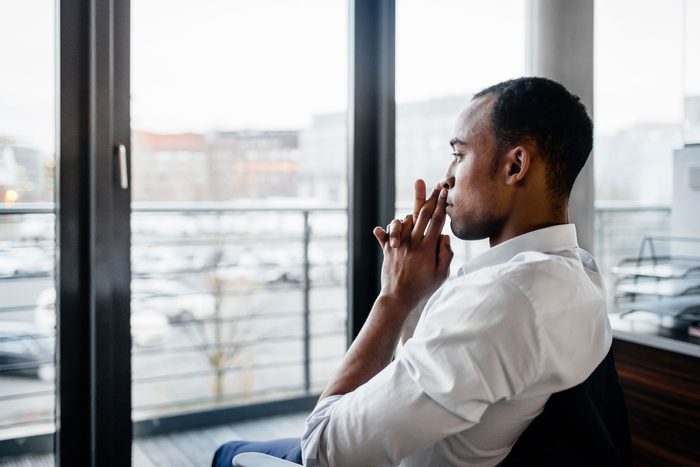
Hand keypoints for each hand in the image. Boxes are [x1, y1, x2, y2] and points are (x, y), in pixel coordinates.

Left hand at [372, 182, 452, 311]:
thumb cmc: (423, 288)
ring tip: (415, 216)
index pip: (437, 220)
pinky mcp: (387, 250)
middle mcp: (413, 242)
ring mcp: (399, 245)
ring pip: (404, 221)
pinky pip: (384, 236)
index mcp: (428, 247)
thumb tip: (444, 235)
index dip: (441, 203)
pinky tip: (378, 230)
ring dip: (410, 216)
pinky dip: (383, 232)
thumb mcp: (442, 275)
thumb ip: (446, 254)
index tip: (444, 191)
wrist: (399, 298)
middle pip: (422, 214)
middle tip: (436, 185)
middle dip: (430, 198)